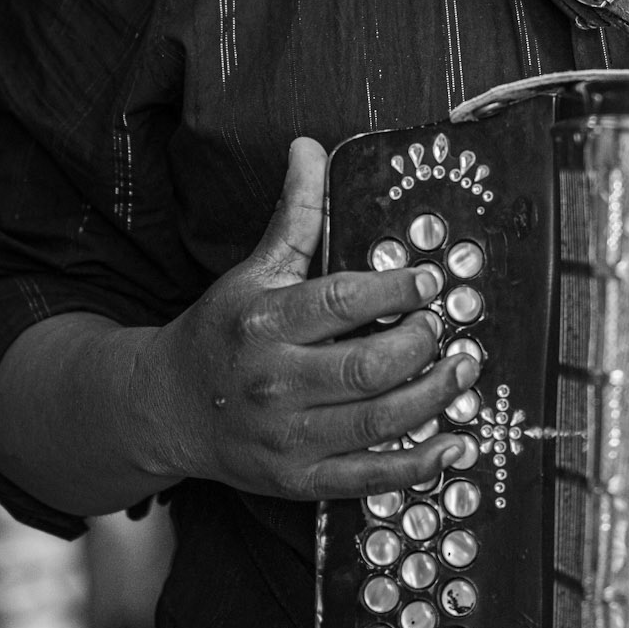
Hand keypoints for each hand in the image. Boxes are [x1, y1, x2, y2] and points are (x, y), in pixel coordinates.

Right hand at [136, 137, 470, 499]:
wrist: (164, 408)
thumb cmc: (222, 333)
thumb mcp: (255, 269)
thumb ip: (296, 215)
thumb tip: (309, 149)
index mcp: (265, 322)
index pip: (341, 301)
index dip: (397, 291)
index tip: (431, 281)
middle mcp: (275, 381)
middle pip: (367, 366)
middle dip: (421, 345)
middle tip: (447, 328)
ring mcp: (287, 435)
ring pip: (376, 420)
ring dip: (433, 397)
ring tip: (464, 371)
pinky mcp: (299, 478)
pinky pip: (368, 476)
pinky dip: (418, 465)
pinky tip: (453, 444)